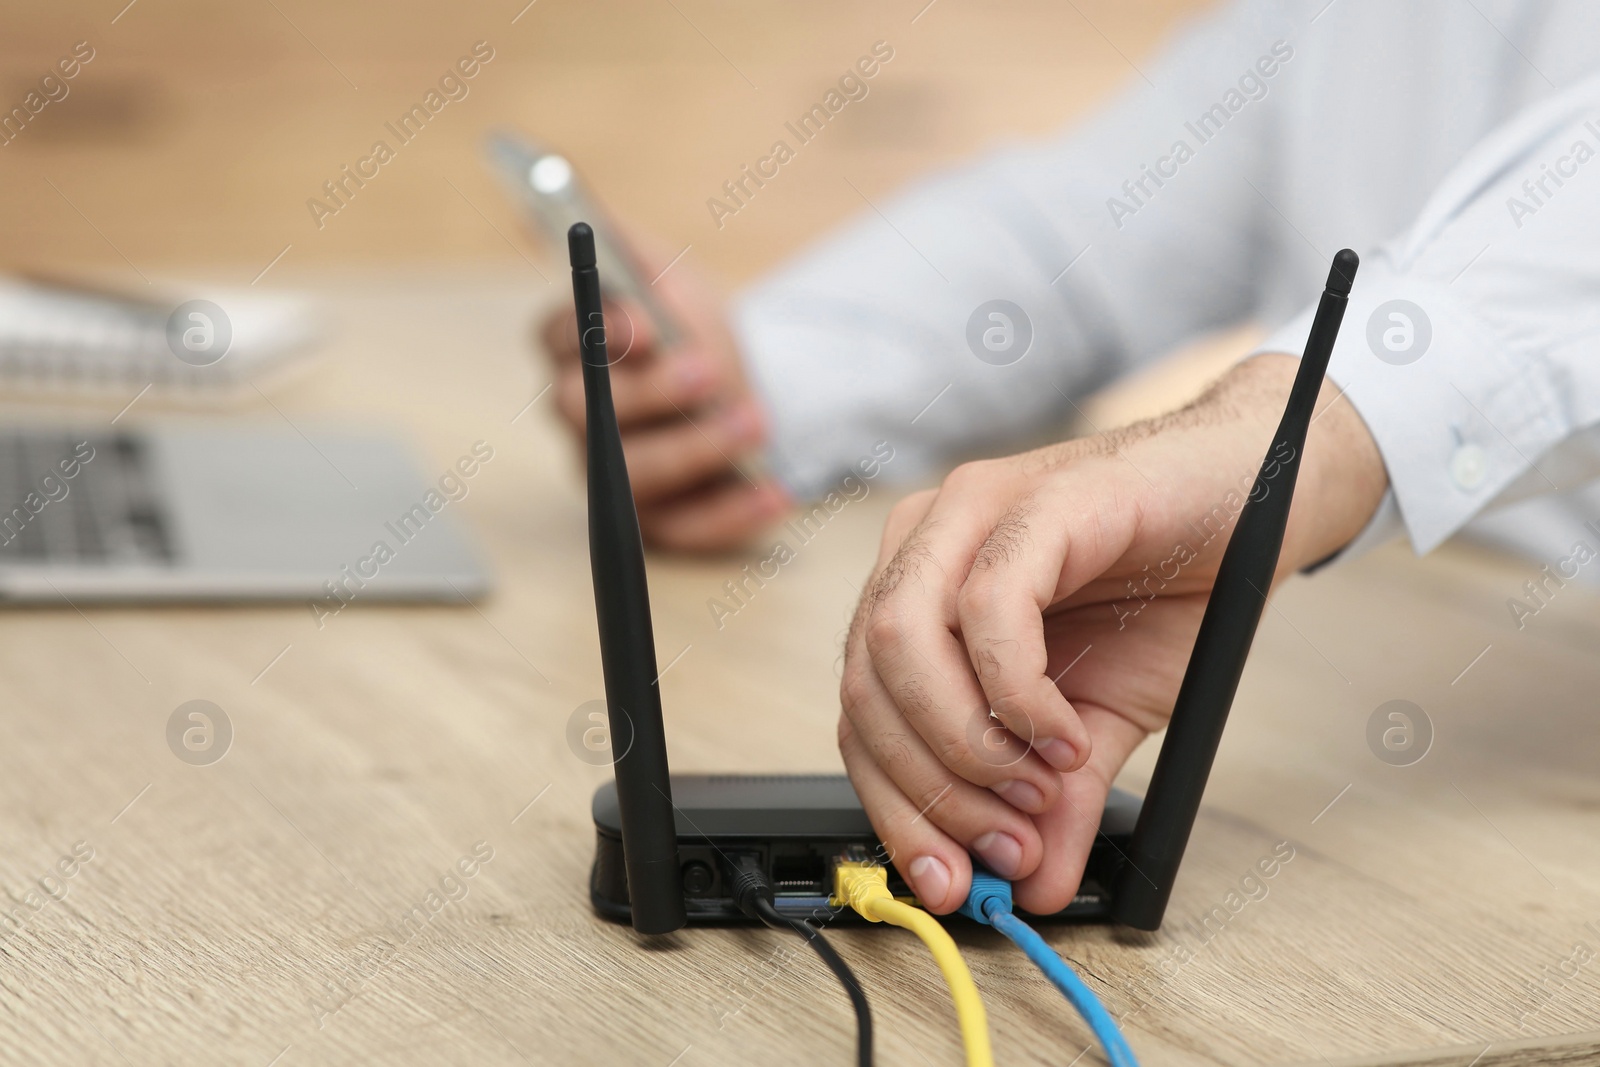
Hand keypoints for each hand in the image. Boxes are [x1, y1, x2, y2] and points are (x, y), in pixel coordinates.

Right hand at [538, 231, 790, 550]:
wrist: (740, 393)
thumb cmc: (688, 330)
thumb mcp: (665, 274)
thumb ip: (622, 242)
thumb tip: (566, 193)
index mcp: (572, 349)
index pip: (558, 338)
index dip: (593, 333)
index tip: (640, 324)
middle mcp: (580, 418)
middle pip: (587, 414)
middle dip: (650, 393)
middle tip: (709, 370)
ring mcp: (612, 476)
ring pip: (633, 476)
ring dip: (697, 450)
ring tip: (756, 423)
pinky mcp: (656, 521)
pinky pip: (685, 529)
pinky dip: (732, 513)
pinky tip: (777, 492)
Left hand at [838, 354, 1387, 914]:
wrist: (1264, 496)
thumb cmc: (1169, 587)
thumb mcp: (1099, 720)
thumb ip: (1055, 799)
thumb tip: (1035, 889)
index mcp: (918, 592)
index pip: (861, 711)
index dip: (895, 806)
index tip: (950, 881)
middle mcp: (924, 544)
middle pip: (864, 682)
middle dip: (928, 790)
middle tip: (1005, 846)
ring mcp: (973, 512)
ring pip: (899, 640)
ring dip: (962, 743)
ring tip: (1039, 789)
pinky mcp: (1039, 500)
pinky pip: (989, 608)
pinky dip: (1018, 693)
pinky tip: (1065, 734)